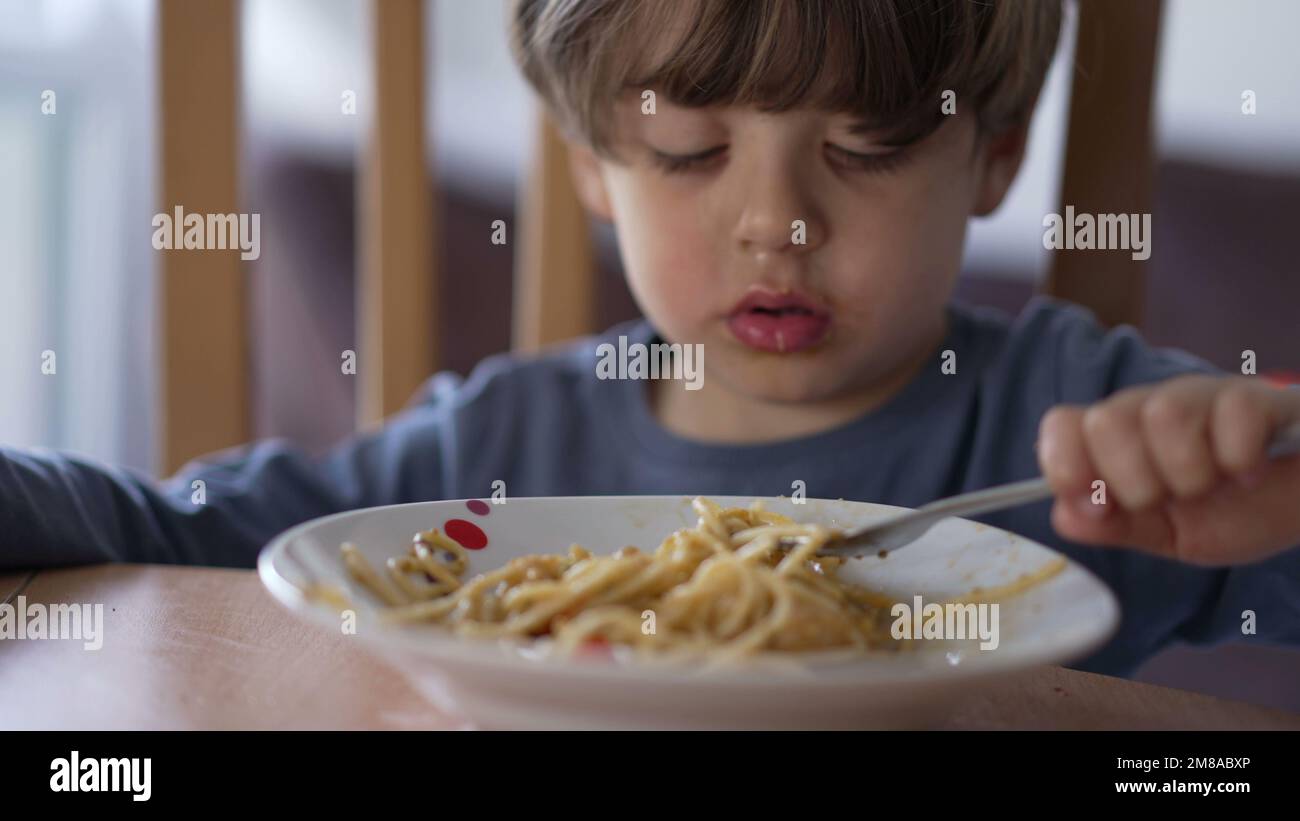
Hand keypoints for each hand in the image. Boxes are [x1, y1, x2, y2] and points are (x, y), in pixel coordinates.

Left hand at [1036, 374, 1299, 564]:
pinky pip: (1233, 414)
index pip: (1063, 424)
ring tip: (1218, 486)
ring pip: (1164, 416)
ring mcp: (1204, 395)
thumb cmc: (1237, 511)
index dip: (1064, 464)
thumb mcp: (1170, 534)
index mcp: (1121, 440)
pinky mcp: (1257, 396)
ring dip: (1191, 473)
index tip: (1097, 506)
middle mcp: (1152, 407)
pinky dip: (1241, 458)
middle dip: (1137, 481)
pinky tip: (1254, 471)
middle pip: (1106, 421)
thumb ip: (1118, 526)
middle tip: (1174, 500)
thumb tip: (1064, 514)